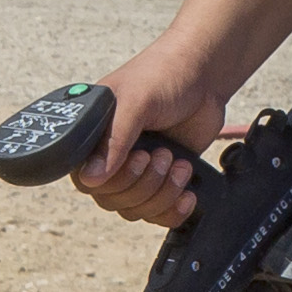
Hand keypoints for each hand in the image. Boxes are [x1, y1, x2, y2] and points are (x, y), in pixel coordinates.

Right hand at [72, 43, 230, 227]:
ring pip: (137, 210)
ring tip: (179, 163)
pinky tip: (188, 194)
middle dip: (145, 183)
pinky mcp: (162, 182)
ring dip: (163, 194)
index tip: (139, 156)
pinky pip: (158, 215)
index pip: (87, 182)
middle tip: (163, 154)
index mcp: (92, 138)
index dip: (116, 179)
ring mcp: (137, 172)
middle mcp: (110, 158)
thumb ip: (114, 139)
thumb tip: (92, 177)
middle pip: (113, 201)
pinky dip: (174, 210)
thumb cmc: (163, 76)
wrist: (204, 77)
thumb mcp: (135, 101)